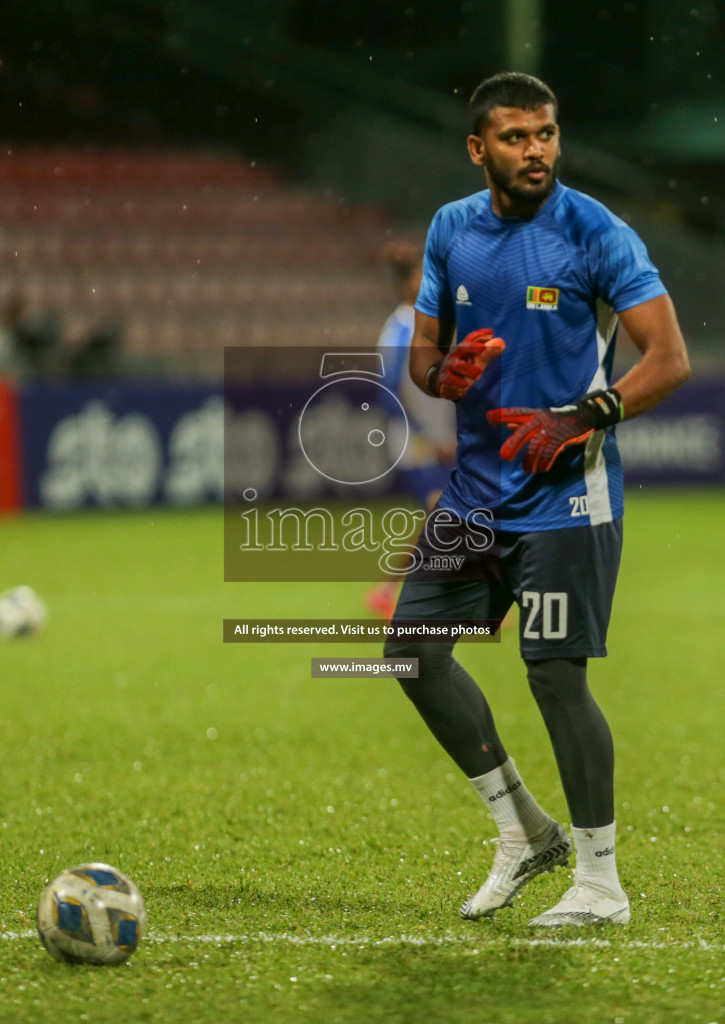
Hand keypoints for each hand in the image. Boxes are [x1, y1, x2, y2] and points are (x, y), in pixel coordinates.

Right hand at [432, 329, 504, 400]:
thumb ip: (489, 353)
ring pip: (455, 364)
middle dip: (472, 347)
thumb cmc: (463, 369)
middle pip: (461, 348)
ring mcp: (447, 367)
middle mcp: (454, 356)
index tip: (491, 332)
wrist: (441, 381)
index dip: (480, 335)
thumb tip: (502, 342)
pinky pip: (447, 379)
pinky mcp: (442, 379)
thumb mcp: (477, 361)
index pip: (471, 339)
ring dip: (466, 368)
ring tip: (478, 373)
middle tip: (484, 348)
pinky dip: (455, 382)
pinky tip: (464, 386)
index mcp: (463, 350)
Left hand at [487, 389, 621, 472]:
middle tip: (504, 456)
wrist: (586, 414)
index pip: (517, 413)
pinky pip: (550, 453)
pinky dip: (545, 463)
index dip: (503, 415)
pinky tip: (542, 470)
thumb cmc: (559, 418)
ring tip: (527, 470)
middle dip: (513, 444)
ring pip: (536, 446)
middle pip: (524, 432)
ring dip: (530, 460)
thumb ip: (524, 422)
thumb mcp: (541, 417)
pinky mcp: (562, 438)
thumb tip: (507, 426)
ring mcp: (552, 429)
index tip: (489, 417)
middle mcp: (542, 420)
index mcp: (535, 414)